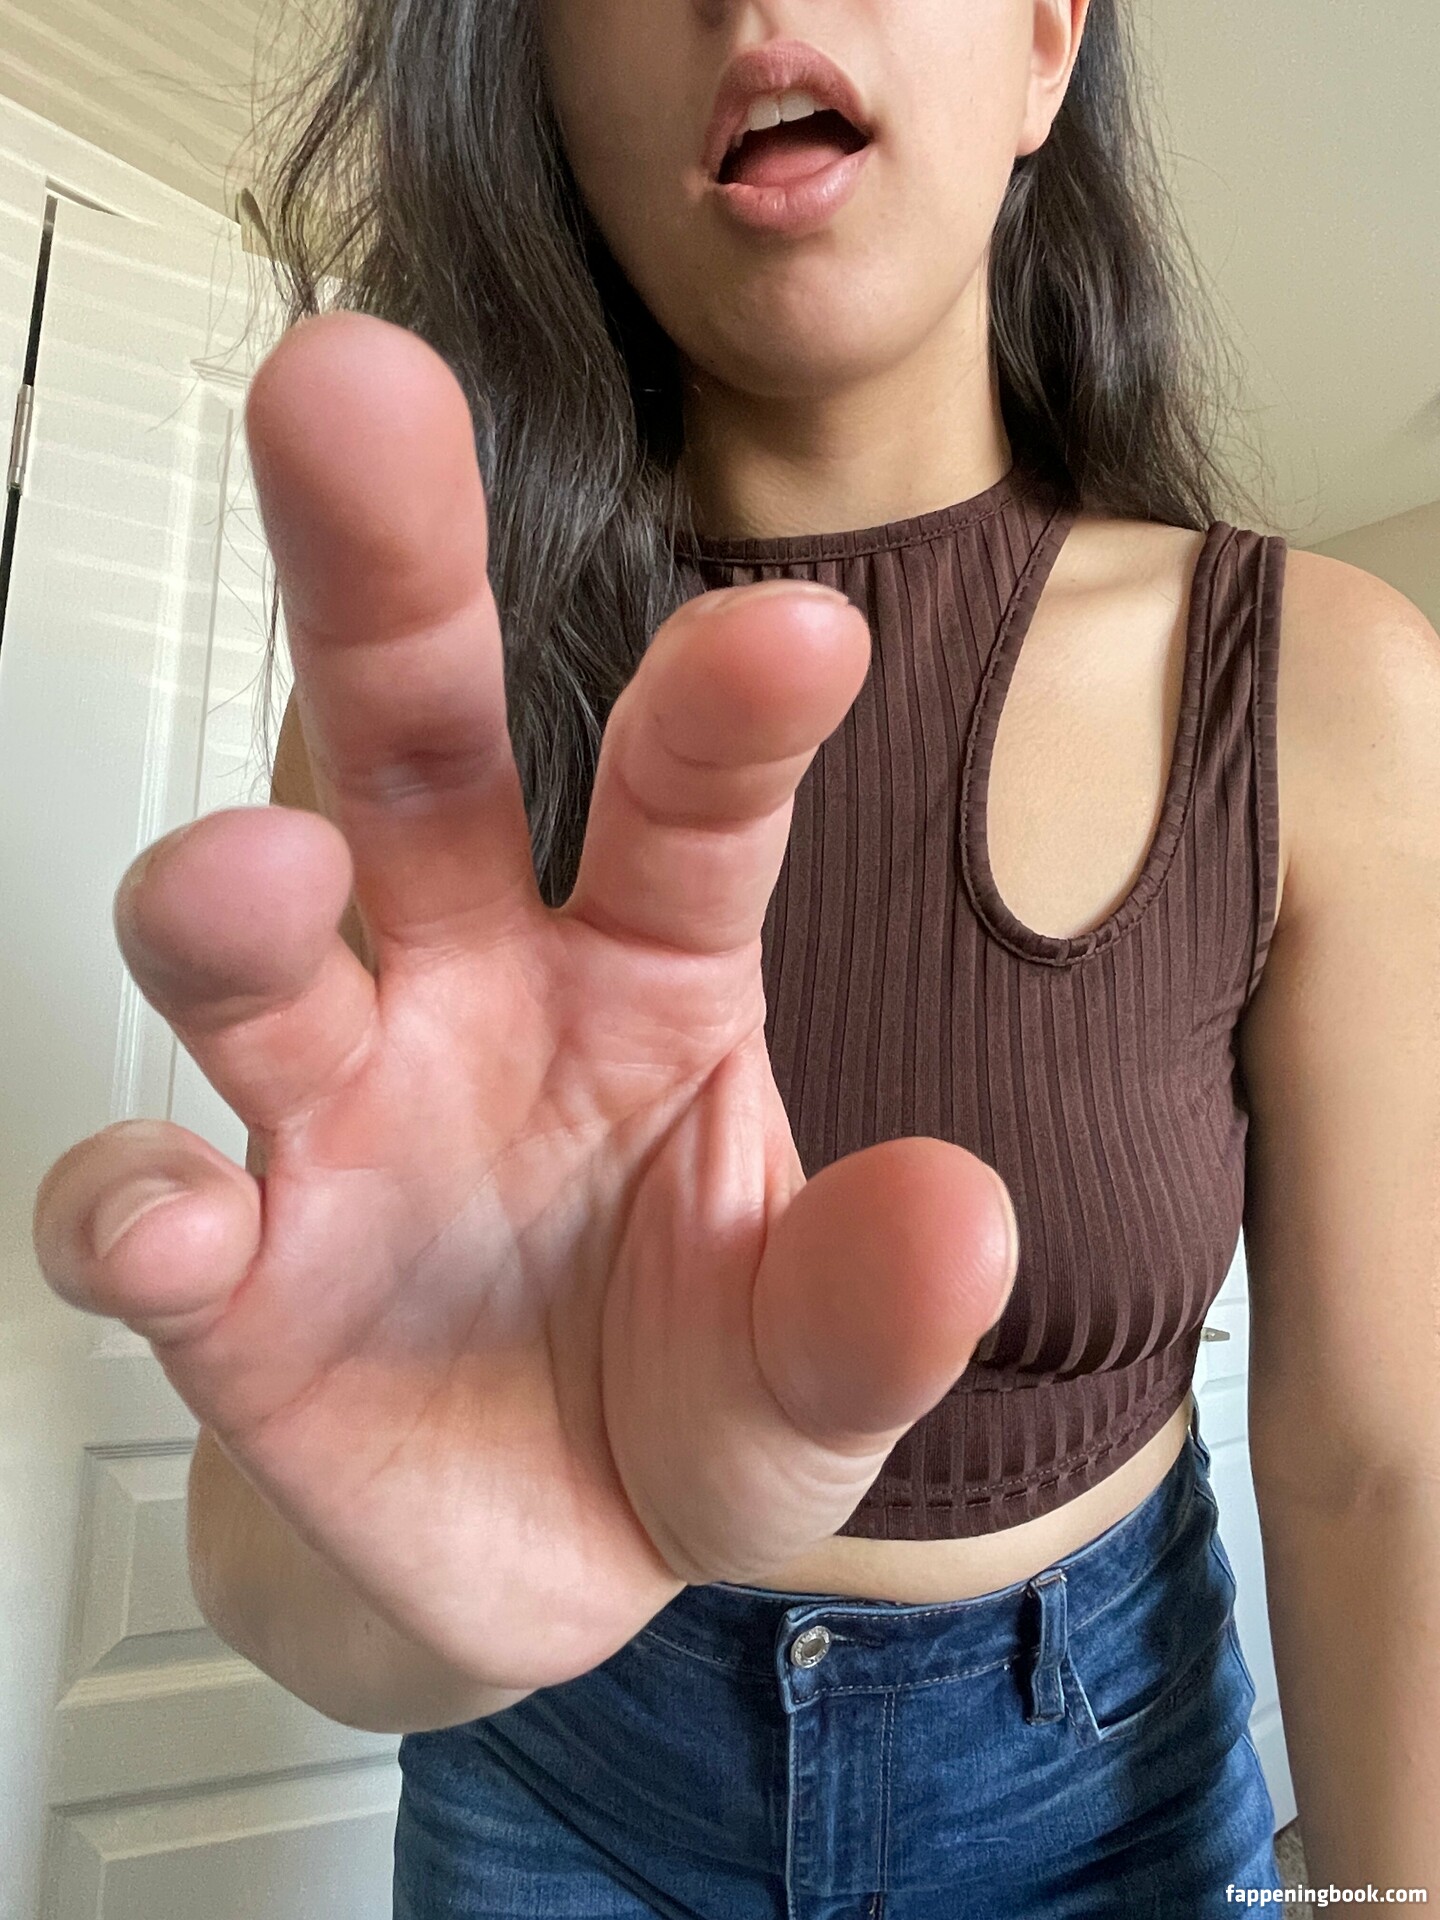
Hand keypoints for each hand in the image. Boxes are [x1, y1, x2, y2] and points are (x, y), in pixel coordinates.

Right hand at [31, 313, 1017, 1692]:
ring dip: (230, 896)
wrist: (553, 1551)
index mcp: (653, 974)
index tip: (802, 629)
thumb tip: (959, 1221)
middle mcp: (471, 997)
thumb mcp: (822, 1367)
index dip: (729, 712)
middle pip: (412, 756)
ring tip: (256, 873)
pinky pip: (145, 1211)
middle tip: (343, 389)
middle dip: (379, 581)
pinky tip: (164, 1222)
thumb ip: (873, 1303)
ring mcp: (335, 1121)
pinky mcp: (227, 1277)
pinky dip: (134, 1207)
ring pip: (253, 951)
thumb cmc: (698, 1402)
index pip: (690, 807)